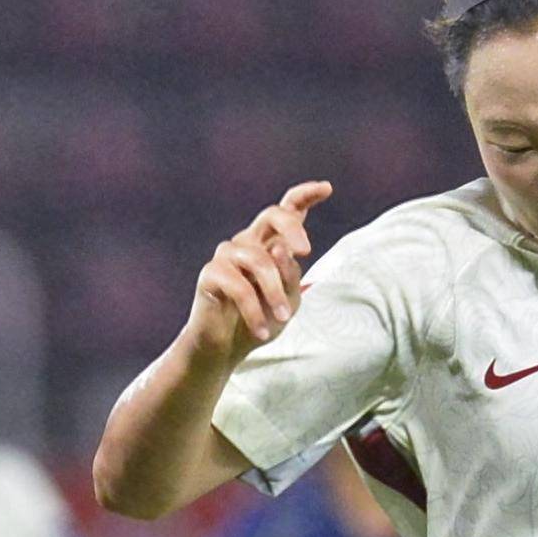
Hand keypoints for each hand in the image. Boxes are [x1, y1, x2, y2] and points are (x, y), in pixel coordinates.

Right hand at [186, 181, 332, 362]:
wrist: (226, 348)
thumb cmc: (261, 320)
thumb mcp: (288, 300)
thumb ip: (291, 276)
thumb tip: (280, 249)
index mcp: (272, 243)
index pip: (287, 211)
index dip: (305, 196)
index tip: (326, 188)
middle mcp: (249, 241)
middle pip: (272, 215)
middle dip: (292, 227)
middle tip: (306, 251)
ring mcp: (228, 254)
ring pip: (259, 259)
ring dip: (275, 292)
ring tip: (282, 318)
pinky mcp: (211, 273)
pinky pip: (238, 285)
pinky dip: (253, 310)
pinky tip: (260, 331)